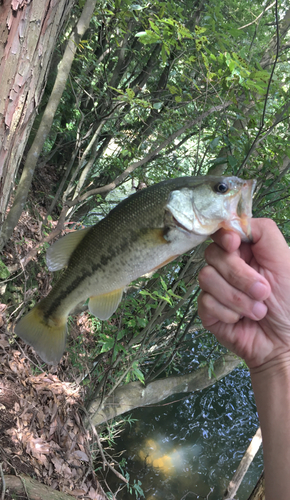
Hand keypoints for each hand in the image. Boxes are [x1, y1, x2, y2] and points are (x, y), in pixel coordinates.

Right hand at [197, 218, 289, 368]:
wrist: (286, 344)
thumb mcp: (285, 261)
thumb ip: (264, 233)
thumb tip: (237, 221)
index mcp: (245, 251)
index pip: (222, 232)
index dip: (224, 236)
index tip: (234, 244)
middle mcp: (227, 266)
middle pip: (213, 254)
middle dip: (240, 275)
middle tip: (263, 292)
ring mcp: (215, 288)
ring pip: (206, 278)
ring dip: (237, 298)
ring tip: (258, 311)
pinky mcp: (207, 310)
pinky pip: (205, 302)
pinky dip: (228, 312)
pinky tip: (241, 321)